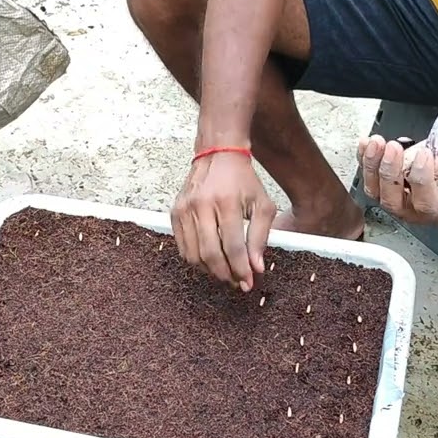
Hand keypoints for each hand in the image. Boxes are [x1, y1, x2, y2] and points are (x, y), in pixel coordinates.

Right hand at [171, 150, 277, 291]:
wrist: (218, 155)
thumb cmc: (243, 181)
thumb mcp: (262, 204)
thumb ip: (260, 237)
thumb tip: (256, 267)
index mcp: (227, 201)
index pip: (233, 246)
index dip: (241, 269)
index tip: (248, 282)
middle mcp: (202, 205)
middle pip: (211, 253)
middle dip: (226, 274)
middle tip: (237, 282)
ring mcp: (185, 209)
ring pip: (194, 254)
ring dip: (210, 270)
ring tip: (225, 273)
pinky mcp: (175, 212)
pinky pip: (182, 247)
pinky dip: (196, 260)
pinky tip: (210, 261)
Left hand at [357, 128, 437, 226]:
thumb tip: (431, 161)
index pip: (427, 204)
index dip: (420, 180)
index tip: (424, 155)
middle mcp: (424, 210)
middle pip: (395, 203)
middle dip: (390, 174)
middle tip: (394, 149)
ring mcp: (407, 198)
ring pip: (379, 192)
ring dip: (373, 167)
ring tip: (378, 143)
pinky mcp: (396, 183)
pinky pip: (373, 177)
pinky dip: (367, 160)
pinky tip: (368, 144)